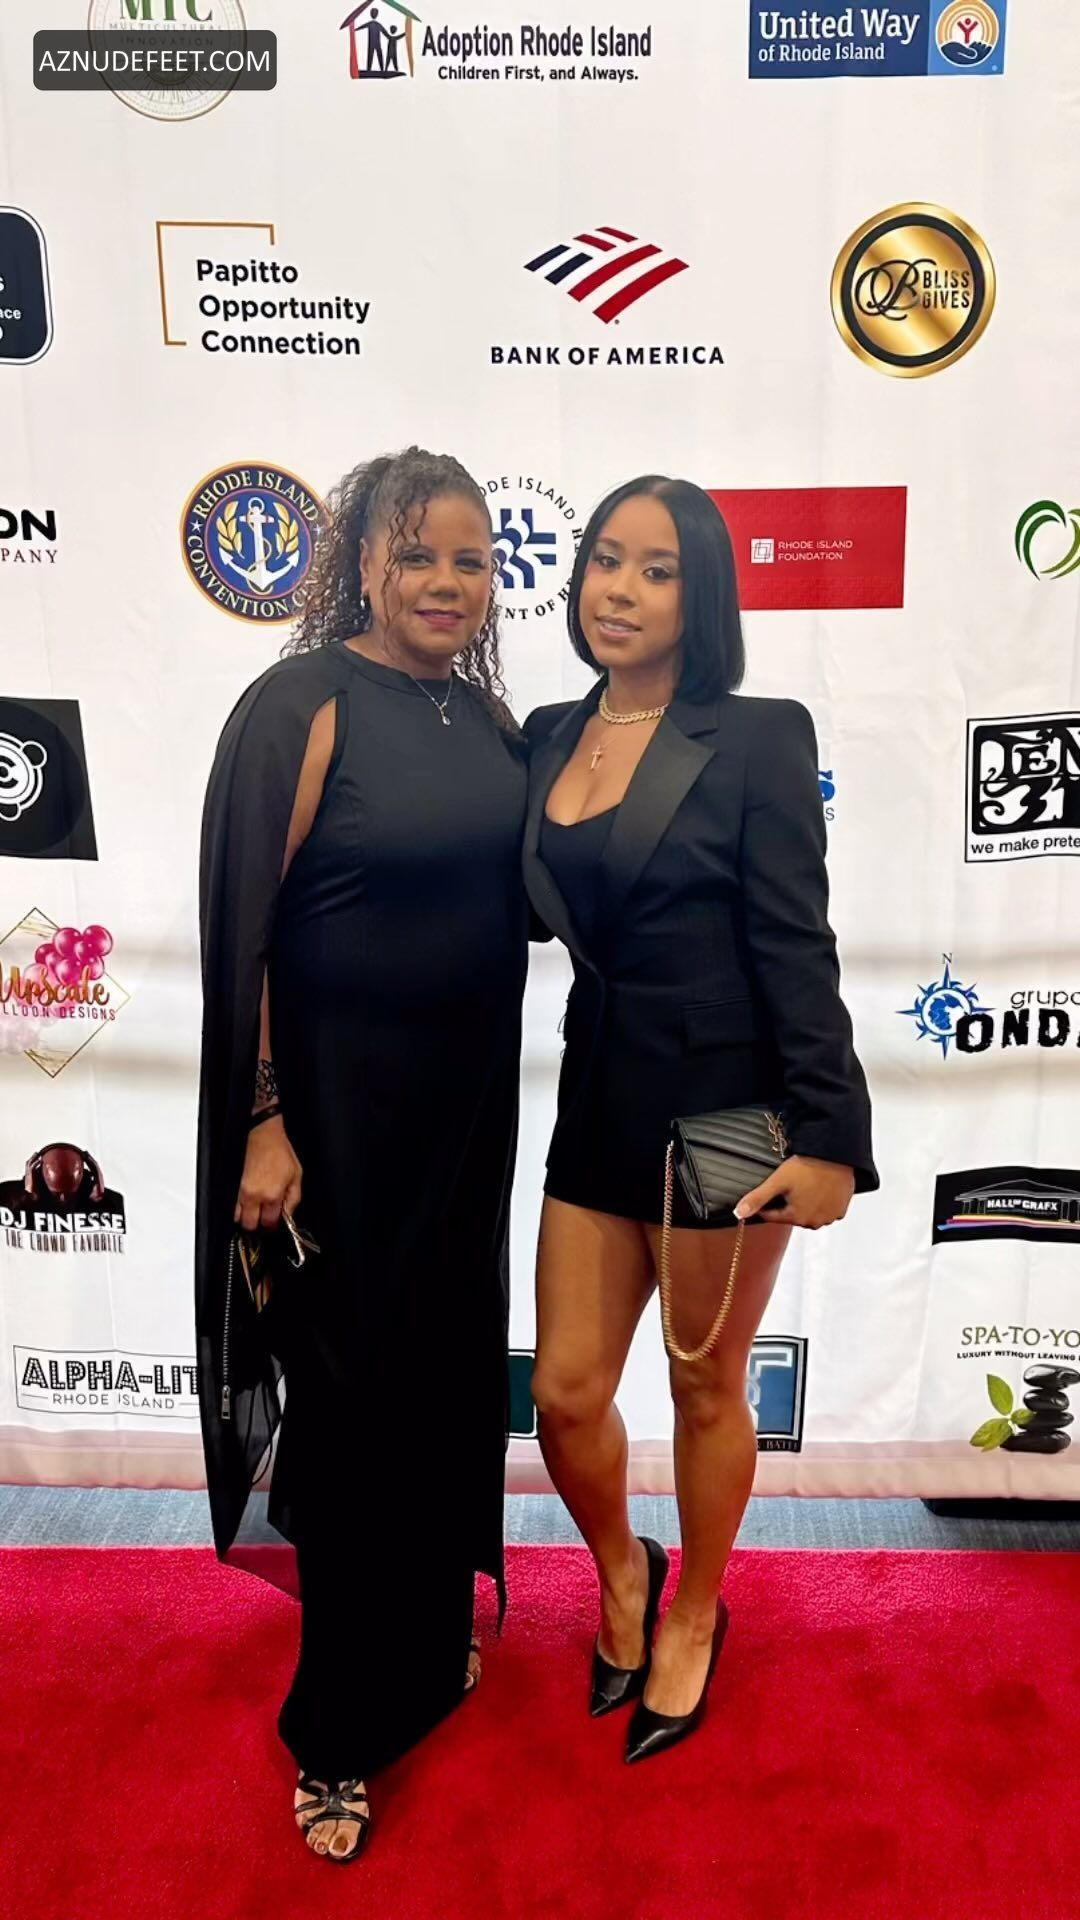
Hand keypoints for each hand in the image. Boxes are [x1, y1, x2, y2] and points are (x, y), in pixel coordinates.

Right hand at [235, 1116, 301, 1232]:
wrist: (263, 1134)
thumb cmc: (278, 1150)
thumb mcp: (296, 1175)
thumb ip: (293, 1198)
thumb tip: (288, 1214)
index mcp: (272, 1194)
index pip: (269, 1223)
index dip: (273, 1225)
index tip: (274, 1222)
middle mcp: (254, 1195)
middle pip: (250, 1225)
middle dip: (257, 1224)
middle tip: (263, 1217)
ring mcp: (240, 1191)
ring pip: (237, 1217)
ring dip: (246, 1216)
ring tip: (254, 1209)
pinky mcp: (232, 1184)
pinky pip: (231, 1205)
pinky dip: (237, 1207)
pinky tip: (246, 1201)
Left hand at [734, 1155, 853, 1228]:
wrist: (835, 1155)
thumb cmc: (807, 1167)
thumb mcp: (777, 1181)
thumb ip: (757, 1198)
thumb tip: (738, 1213)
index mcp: (797, 1217)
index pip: (772, 1216)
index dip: (766, 1204)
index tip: (769, 1190)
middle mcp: (814, 1222)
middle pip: (792, 1215)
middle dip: (787, 1203)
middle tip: (790, 1185)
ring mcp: (830, 1216)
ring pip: (809, 1214)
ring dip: (805, 1205)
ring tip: (804, 1186)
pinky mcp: (841, 1209)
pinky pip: (826, 1210)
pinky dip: (821, 1203)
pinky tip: (819, 1189)